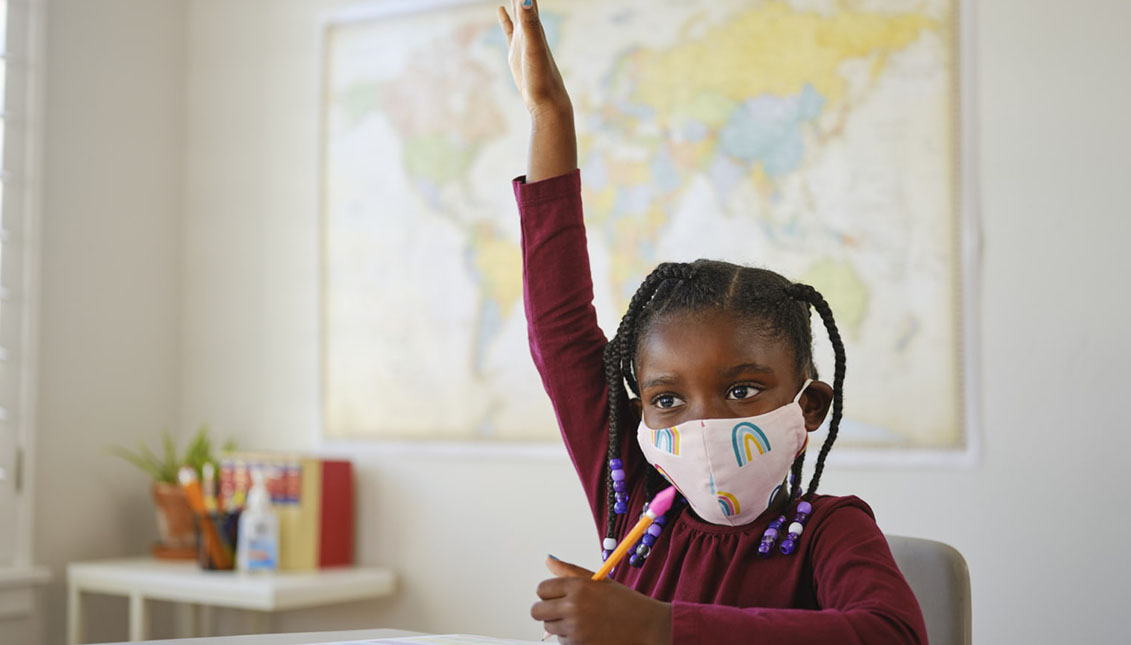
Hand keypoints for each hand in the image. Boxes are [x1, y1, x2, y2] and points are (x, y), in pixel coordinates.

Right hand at [497, 0, 571, 120]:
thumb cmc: (541, 77)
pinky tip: (501, 9)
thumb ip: (530, 23)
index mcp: (533, 24)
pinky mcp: (516, 51)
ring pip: (517, 9)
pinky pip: (509, 27)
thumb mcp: (534, 48)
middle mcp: (530, 27)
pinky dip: (505, 16)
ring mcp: (523, 38)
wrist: (547, 101)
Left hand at [532, 556, 671, 644]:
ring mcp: (575, 629)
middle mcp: (573, 607)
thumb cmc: (625, 603)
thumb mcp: (599, 582)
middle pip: (537, 611)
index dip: (549, 593)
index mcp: (578, 586)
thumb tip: (548, 560)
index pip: (542, 589)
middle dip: (546, 611)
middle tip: (562, 611)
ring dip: (560, 626)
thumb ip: (570, 571)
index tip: (558, 596)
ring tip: (583, 621)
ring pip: (549, 628)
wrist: (647, 628)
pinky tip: (589, 633)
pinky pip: (562, 642)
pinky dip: (571, 640)